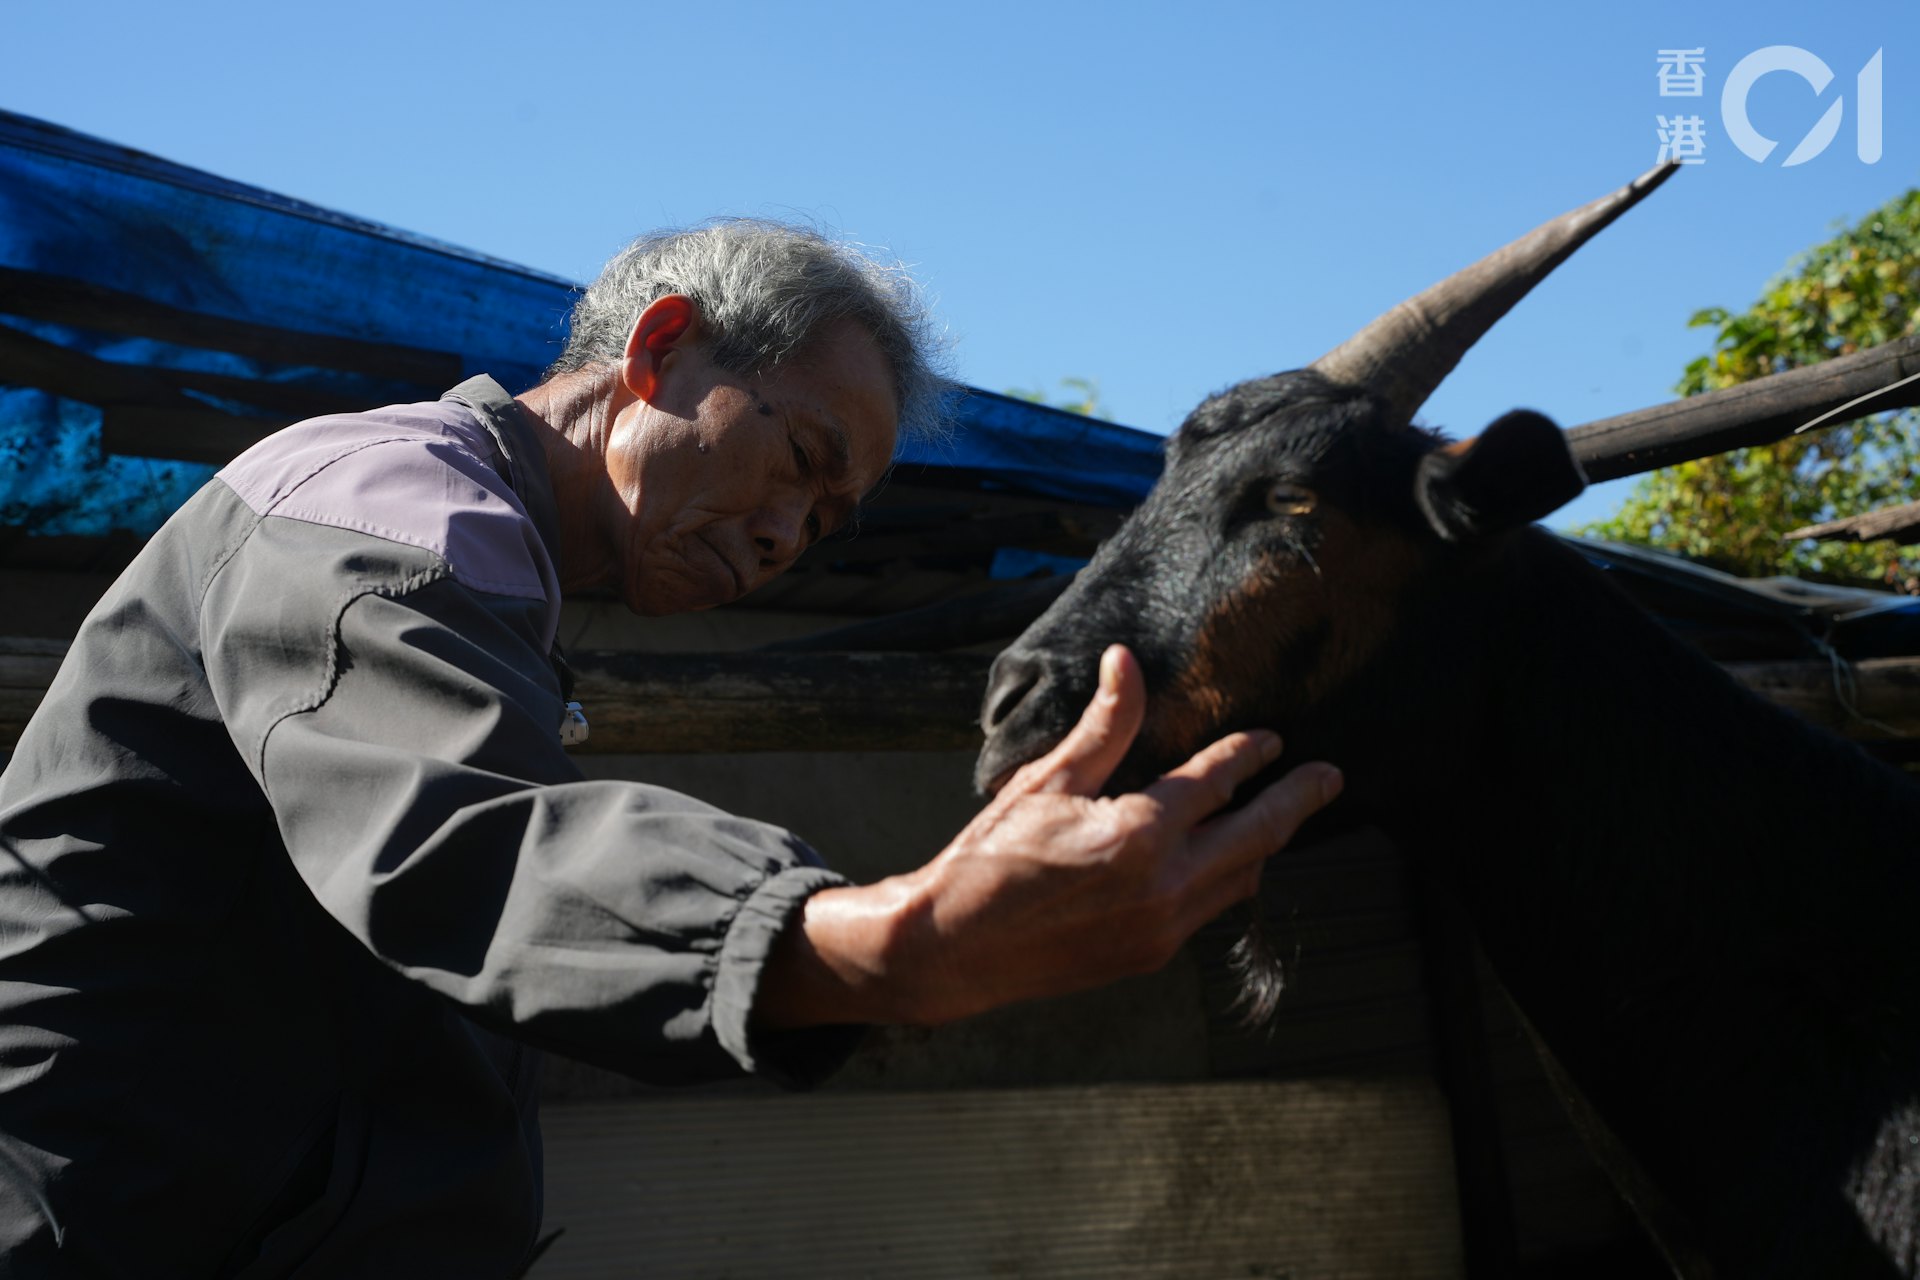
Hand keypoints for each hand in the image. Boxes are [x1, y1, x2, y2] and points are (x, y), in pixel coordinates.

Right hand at [754, 645, 1342, 1028]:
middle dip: (1298, 801)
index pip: (1216, 781)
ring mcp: (1163, 928)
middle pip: (1258, 836)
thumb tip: (1128, 663)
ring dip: (1265, 844)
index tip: (1272, 738)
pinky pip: (1210, 910)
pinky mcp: (1151, 956)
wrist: (954, 948)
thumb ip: (1103, 727)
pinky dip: (1226, 879)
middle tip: (1329, 777)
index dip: (1248, 754)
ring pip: (1241, 880)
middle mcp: (1165, 886)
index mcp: (1139, 834)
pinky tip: (1222, 861)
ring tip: (1281, 817)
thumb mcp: (1045, 782)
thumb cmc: (989, 859)